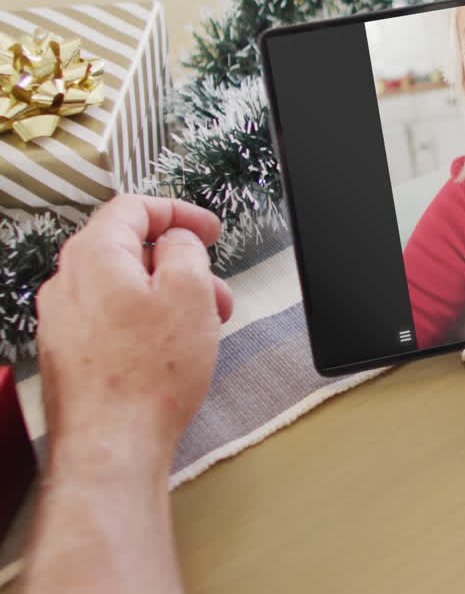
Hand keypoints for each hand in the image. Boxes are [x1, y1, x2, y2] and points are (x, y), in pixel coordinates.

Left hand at [36, 195, 232, 460]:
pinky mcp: (68, 353)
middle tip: (215, 289)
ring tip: (202, 327)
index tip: (208, 229)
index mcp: (94, 255)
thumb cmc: (149, 375)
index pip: (133, 208)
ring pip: (122, 288)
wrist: (112, 442)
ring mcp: (62, 320)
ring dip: (167, 296)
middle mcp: (67, 283)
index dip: (179, 212)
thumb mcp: (190, 291)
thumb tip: (177, 241)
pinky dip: (145, 322)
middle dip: (180, 264)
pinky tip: (172, 351)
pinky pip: (111, 319)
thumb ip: (185, 248)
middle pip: (128, 250)